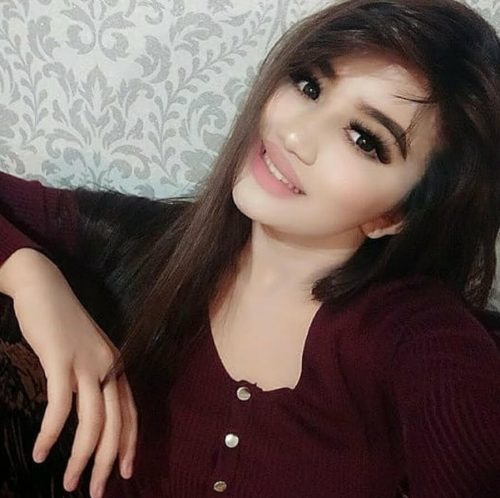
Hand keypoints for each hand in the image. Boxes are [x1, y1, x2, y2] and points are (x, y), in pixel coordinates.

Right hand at [10, 258, 136, 497]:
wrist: (45, 287)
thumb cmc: (63, 324)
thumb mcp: (85, 353)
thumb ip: (91, 380)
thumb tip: (86, 416)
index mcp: (116, 365)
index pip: (131, 412)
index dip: (129, 444)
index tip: (124, 472)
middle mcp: (108, 366)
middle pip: (116, 423)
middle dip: (107, 462)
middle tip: (96, 492)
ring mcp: (87, 362)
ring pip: (92, 421)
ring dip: (81, 457)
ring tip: (69, 483)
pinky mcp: (61, 359)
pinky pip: (60, 406)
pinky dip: (52, 434)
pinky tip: (40, 452)